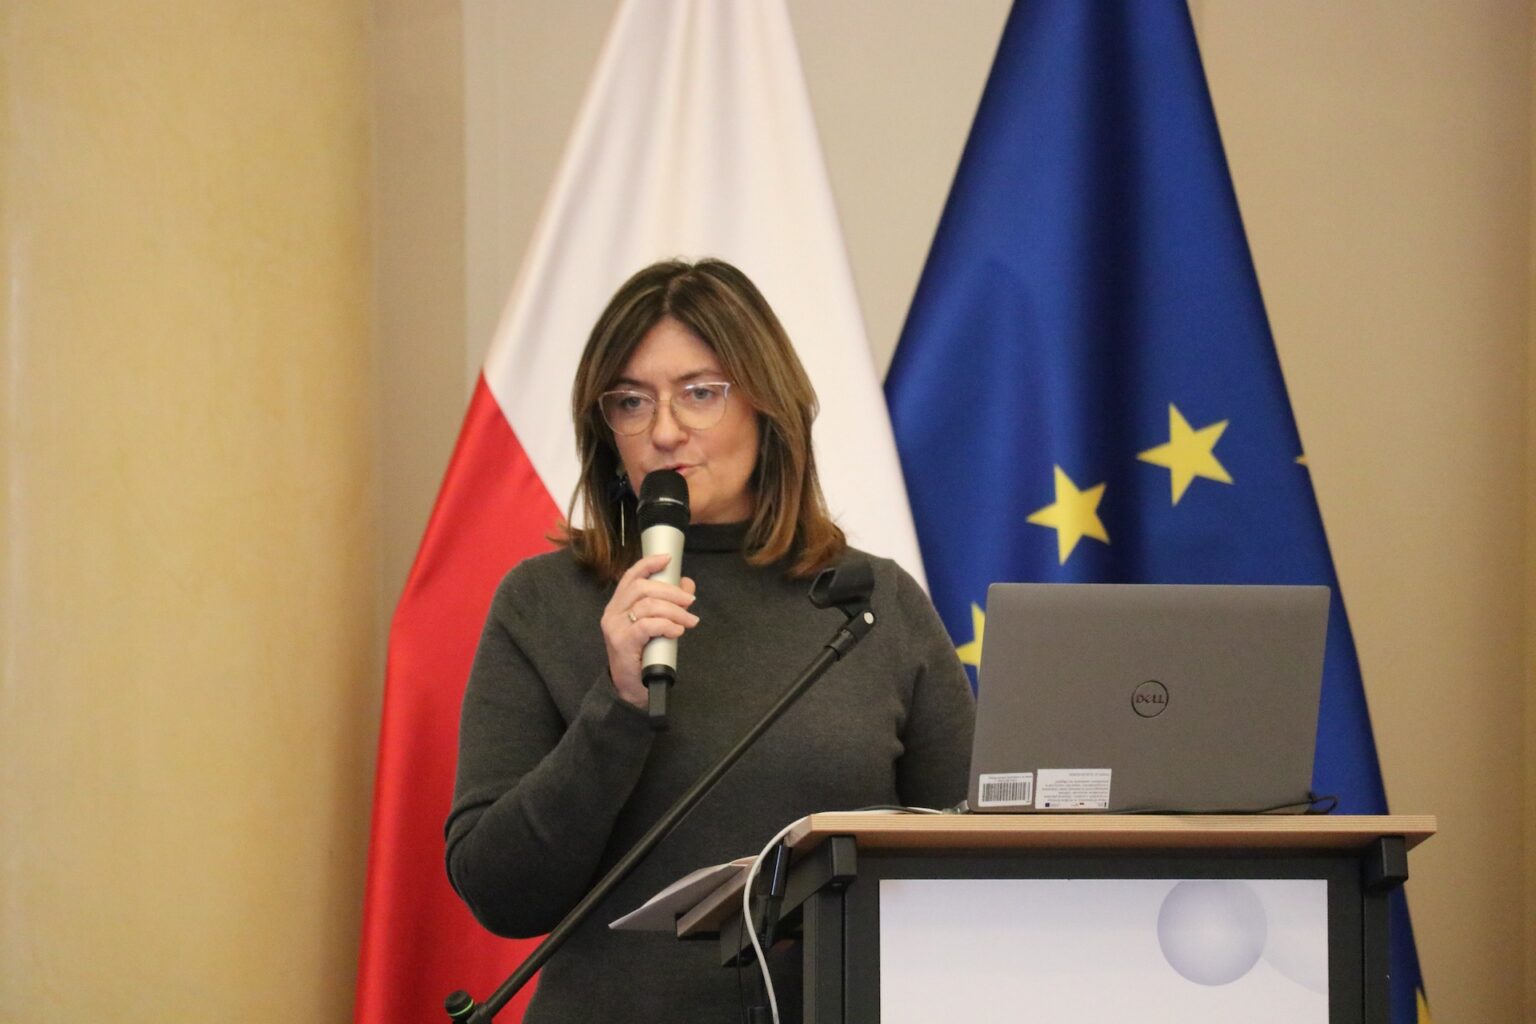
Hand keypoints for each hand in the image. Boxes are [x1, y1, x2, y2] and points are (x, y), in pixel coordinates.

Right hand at [602, 553, 698, 707]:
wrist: (632, 688)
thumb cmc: (644, 654)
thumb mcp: (656, 625)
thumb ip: (669, 604)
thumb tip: (687, 584)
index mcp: (618, 604)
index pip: (630, 576)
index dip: (649, 563)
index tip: (668, 559)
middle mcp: (612, 613)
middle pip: (642, 588)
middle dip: (671, 592)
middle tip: (690, 602)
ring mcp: (615, 627)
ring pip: (647, 606)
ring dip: (674, 610)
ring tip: (690, 620)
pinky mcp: (622, 643)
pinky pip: (647, 625)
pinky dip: (666, 625)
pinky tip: (678, 630)